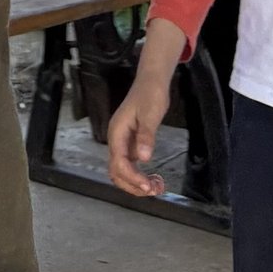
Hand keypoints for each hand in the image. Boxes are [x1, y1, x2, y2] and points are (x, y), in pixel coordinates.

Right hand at [104, 28, 182, 197]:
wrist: (151, 81)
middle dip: (132, 185)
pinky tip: (153, 179)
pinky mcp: (130, 144)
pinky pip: (130, 166)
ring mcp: (123, 143)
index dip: (132, 177)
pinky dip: (140, 176)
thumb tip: (143, 159)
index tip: (148, 185)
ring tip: (155, 187)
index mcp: (117, 133)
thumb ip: (146, 136)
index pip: (118, 163)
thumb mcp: (150, 114)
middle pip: (116, 172)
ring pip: (122, 171)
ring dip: (136, 183)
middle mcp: (116, 140)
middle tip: (152, 190)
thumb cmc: (150, 94)